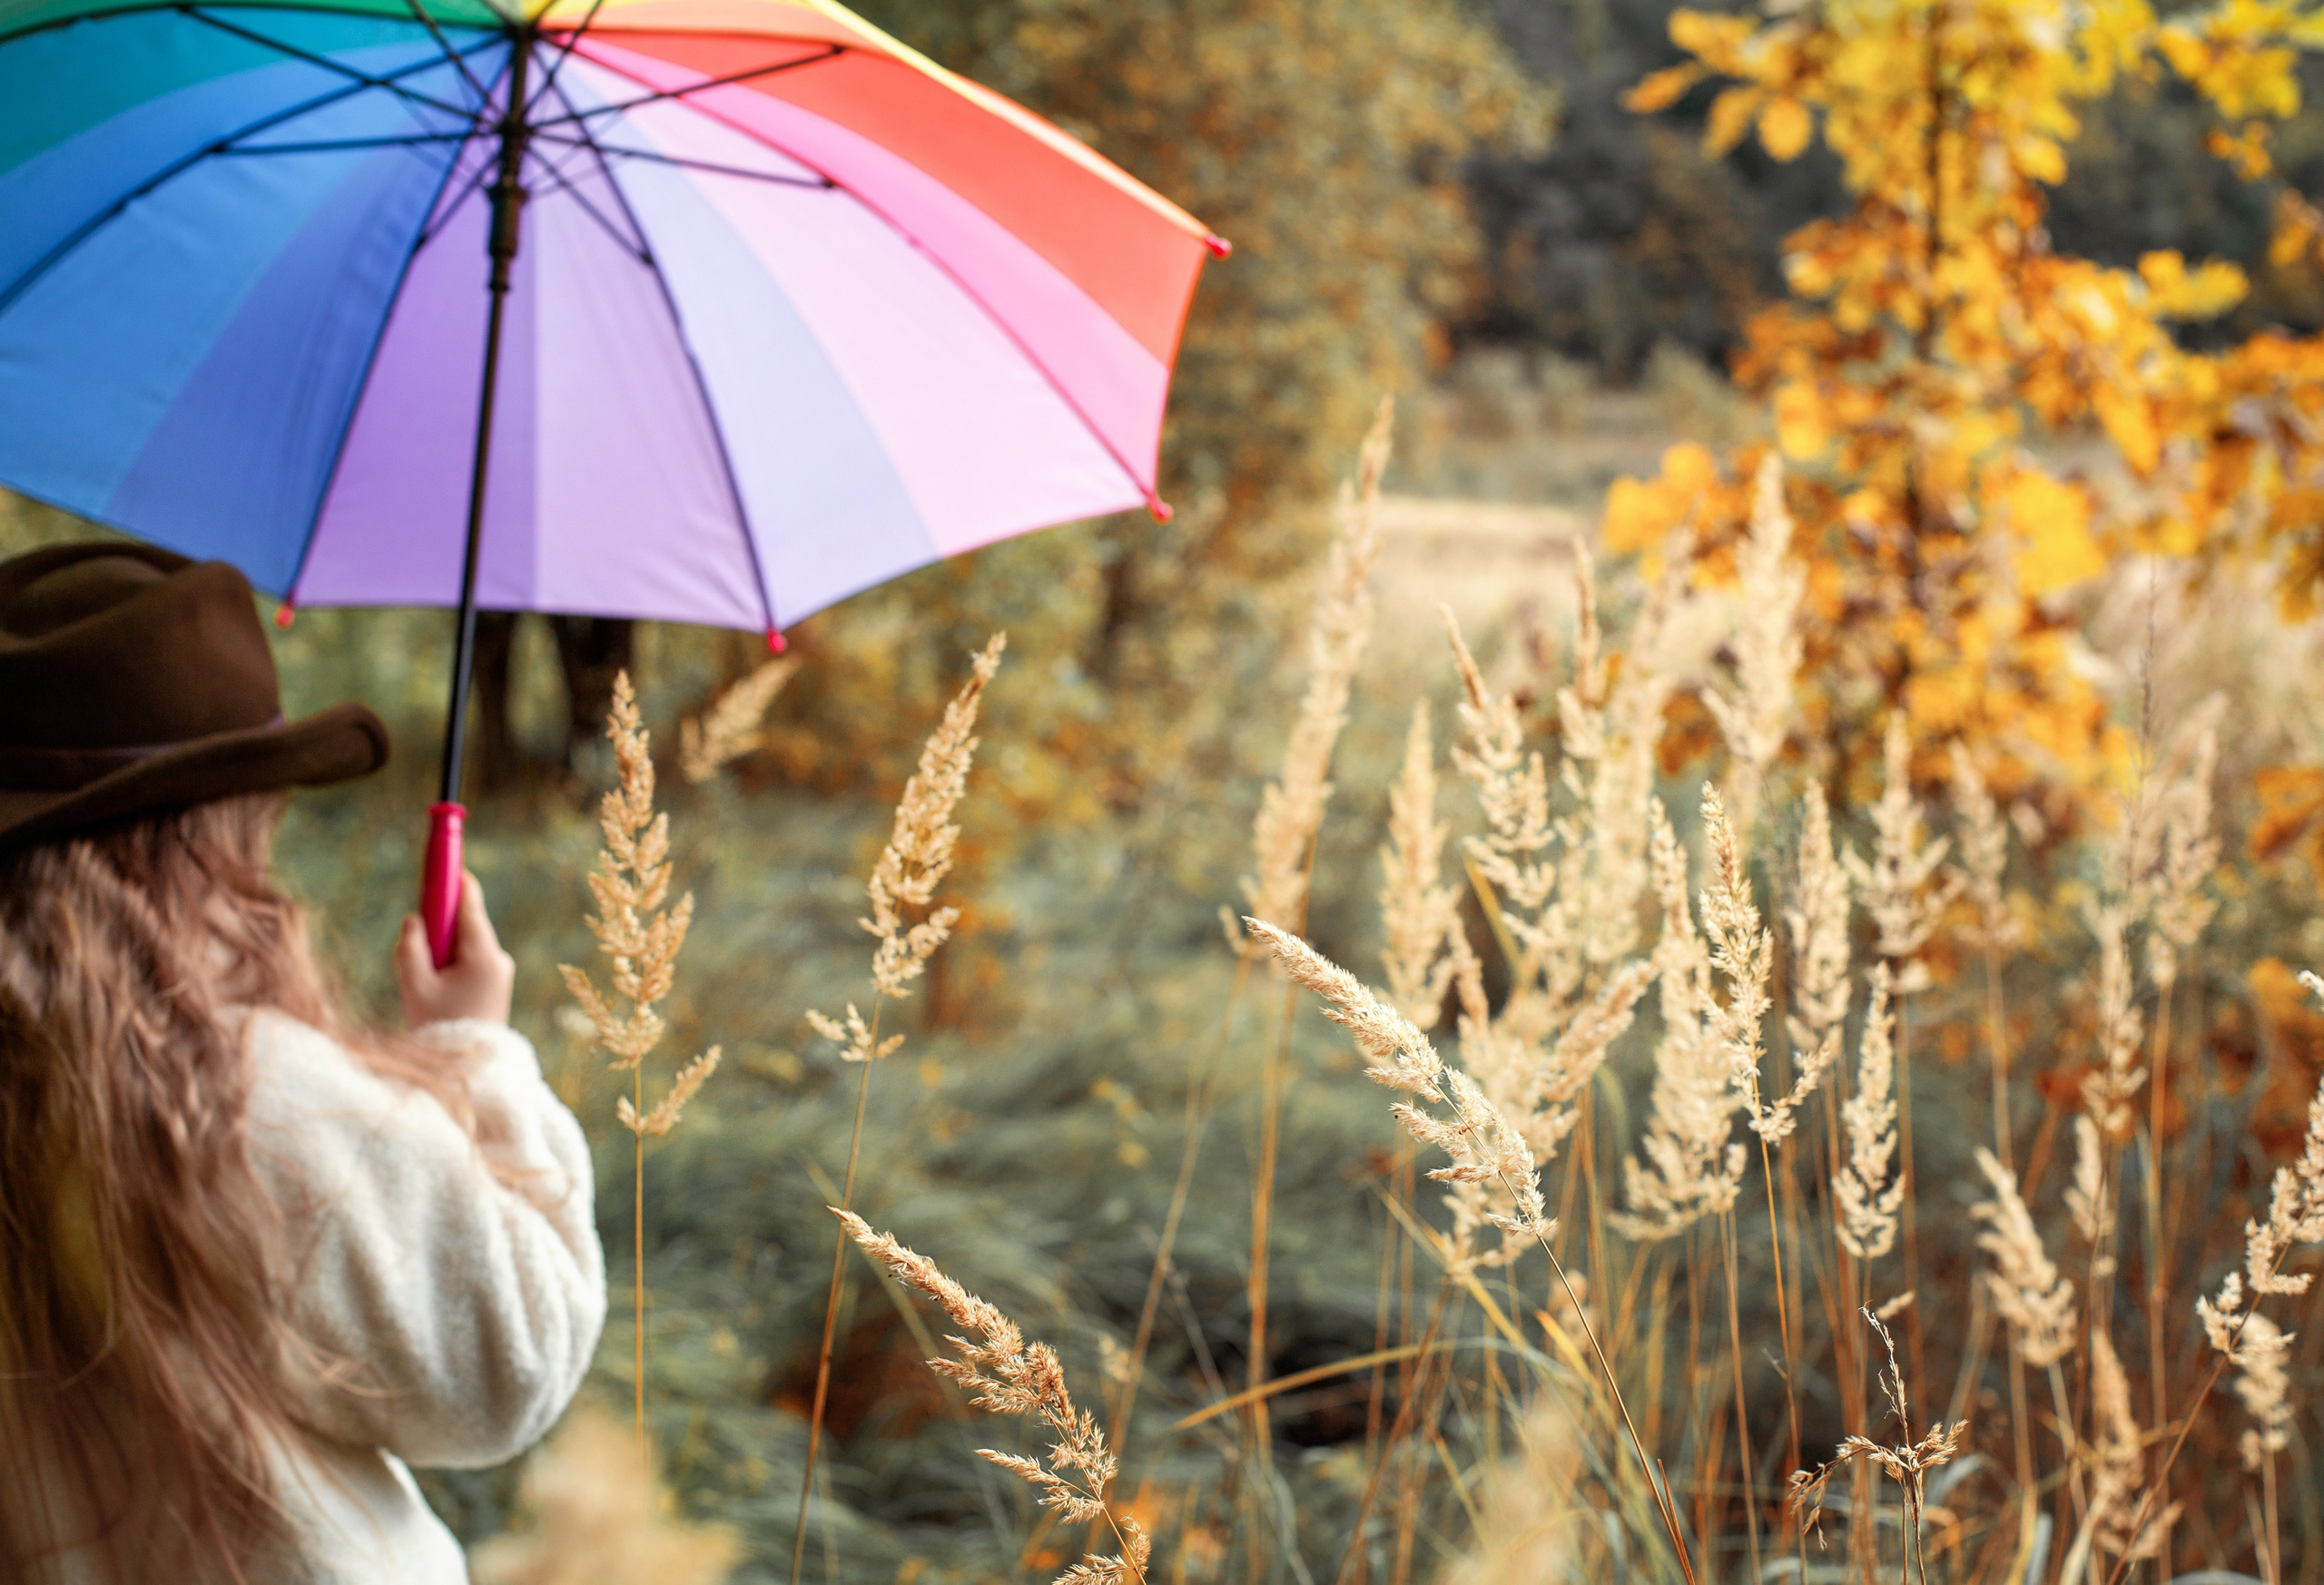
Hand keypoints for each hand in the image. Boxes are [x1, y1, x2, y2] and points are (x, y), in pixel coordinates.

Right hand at [397, 870, 515, 1028]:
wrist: (472, 1067)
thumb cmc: (440, 1026)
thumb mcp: (414, 986)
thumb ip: (410, 947)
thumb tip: (414, 919)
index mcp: (482, 953)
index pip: (469, 902)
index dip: (453, 878)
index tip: (442, 860)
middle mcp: (498, 957)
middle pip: (465, 921)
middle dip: (439, 924)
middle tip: (418, 938)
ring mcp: (501, 971)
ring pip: (466, 943)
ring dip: (444, 949)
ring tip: (427, 982)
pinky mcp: (498, 983)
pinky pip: (471, 959)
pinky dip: (452, 962)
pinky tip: (439, 989)